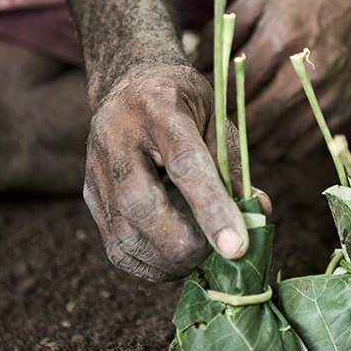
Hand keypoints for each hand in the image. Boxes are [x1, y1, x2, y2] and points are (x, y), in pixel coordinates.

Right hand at [83, 63, 269, 280]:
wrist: (130, 85)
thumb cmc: (183, 101)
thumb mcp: (214, 116)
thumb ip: (233, 164)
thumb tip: (259, 211)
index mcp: (157, 106)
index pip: (184, 163)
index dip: (211, 208)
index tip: (237, 247)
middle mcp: (116, 135)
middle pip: (140, 204)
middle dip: (184, 244)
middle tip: (217, 252)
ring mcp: (96, 168)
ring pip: (124, 235)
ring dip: (168, 261)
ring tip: (200, 255)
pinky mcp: (90, 196)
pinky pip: (116, 248)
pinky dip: (150, 265)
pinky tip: (175, 259)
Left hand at [197, 0, 350, 161]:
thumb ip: (224, 29)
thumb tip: (195, 65)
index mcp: (280, 41)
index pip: (232, 89)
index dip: (211, 100)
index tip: (201, 100)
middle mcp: (303, 76)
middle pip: (251, 122)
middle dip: (226, 127)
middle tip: (213, 122)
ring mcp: (324, 99)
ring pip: (273, 143)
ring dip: (249, 143)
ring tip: (236, 130)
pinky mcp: (338, 113)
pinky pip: (298, 149)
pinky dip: (276, 148)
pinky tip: (265, 132)